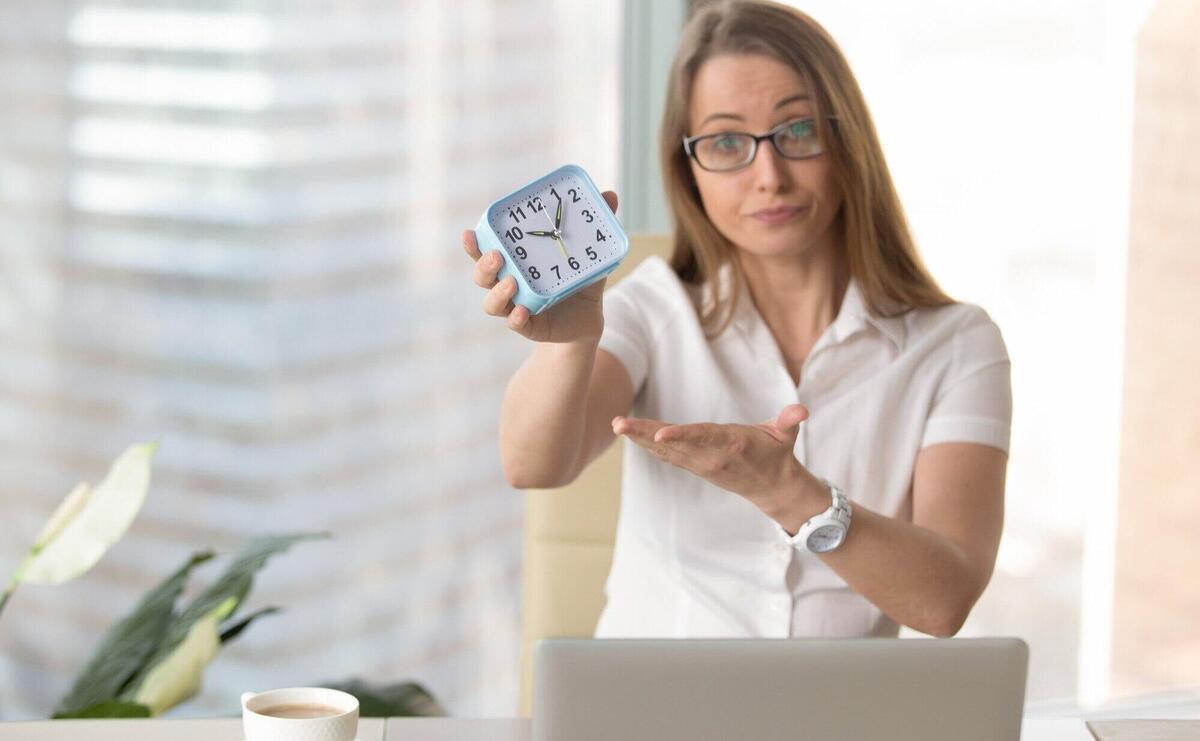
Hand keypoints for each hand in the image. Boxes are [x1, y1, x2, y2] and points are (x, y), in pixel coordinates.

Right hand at [463, 190, 618, 343]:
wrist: (588, 318)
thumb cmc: (577, 280)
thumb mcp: (587, 253)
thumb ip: (593, 227)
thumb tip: (610, 194)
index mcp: (514, 263)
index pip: (484, 251)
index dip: (473, 245)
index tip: (470, 233)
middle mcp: (508, 285)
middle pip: (482, 277)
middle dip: (483, 265)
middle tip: (496, 255)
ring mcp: (516, 307)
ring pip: (492, 303)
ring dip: (497, 293)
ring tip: (511, 282)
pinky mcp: (530, 327)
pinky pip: (516, 324)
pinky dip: (517, 318)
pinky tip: (522, 311)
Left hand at [612, 404, 827, 522]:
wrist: (772, 488)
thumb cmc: (777, 453)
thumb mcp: (786, 436)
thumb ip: (789, 420)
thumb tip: (802, 410)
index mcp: (731, 445)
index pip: (702, 438)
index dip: (680, 436)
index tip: (659, 434)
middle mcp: (710, 457)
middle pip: (673, 445)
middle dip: (644, 435)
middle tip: (618, 424)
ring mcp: (700, 464)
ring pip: (664, 451)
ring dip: (638, 438)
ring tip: (616, 425)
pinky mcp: (693, 466)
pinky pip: (665, 456)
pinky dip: (645, 445)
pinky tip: (628, 433)